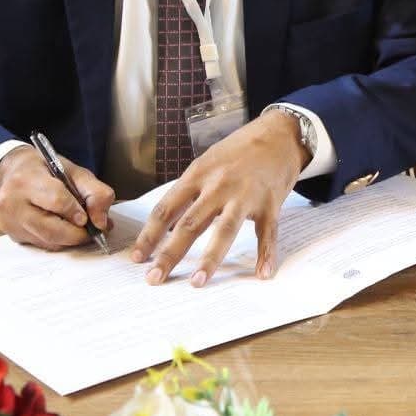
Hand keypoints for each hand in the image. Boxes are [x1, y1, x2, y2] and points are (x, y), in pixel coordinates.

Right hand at [0, 145, 114, 249]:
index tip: (88, 218)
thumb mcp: (74, 172)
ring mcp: (8, 221)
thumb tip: (102, 223)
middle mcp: (11, 201)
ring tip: (80, 229)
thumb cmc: (46, 170)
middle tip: (91, 231)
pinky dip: (57, 241)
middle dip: (77, 234)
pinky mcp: (11, 234)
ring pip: (47, 241)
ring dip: (69, 240)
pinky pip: (40, 244)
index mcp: (26, 179)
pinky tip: (62, 229)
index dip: (76, 212)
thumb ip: (95, 193)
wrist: (13, 172)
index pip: (56, 200)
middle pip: (51, 229)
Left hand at [129, 110, 308, 286]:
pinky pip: (267, 234)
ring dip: (210, 259)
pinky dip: (266, 254)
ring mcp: (246, 195)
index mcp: (198, 175)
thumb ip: (190, 191)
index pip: (166, 209)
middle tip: (154, 278)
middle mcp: (219, 185)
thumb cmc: (238, 151)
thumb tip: (167, 225)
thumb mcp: (207, 162)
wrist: (278, 134)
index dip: (149, 235)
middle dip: (169, 254)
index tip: (137, 257)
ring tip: (197, 281)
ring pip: (224, 231)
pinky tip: (262, 273)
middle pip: (189, 224)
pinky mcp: (270, 204)